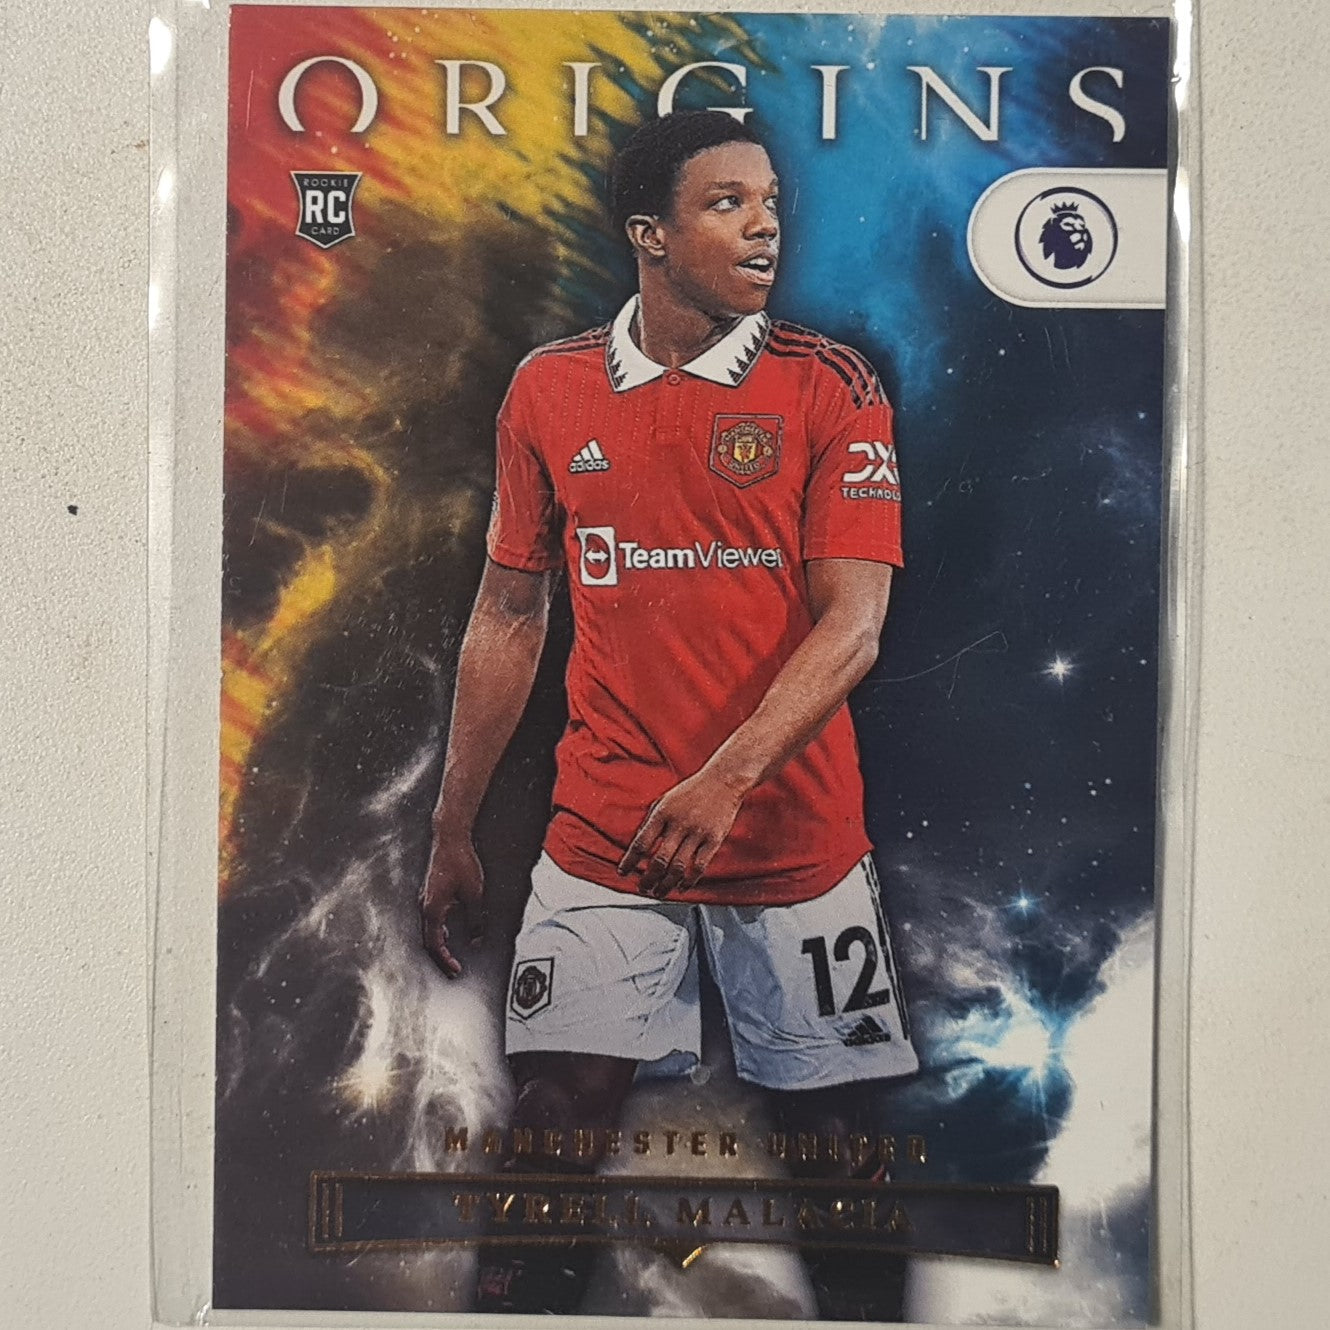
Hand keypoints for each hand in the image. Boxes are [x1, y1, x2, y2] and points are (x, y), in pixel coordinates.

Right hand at [419, 830, 485, 977]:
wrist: (449, 837)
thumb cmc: (460, 861)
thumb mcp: (474, 894)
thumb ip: (475, 919)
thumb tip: (476, 939)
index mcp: (432, 909)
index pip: (434, 945)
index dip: (444, 960)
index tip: (455, 970)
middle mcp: (424, 906)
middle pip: (428, 941)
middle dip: (440, 958)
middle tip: (452, 969)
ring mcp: (425, 899)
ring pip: (427, 930)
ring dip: (438, 945)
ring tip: (449, 955)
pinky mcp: (429, 893)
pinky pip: (430, 919)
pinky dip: (437, 931)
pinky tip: (446, 931)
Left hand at [618, 768, 745, 896]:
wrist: (722, 781)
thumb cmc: (691, 792)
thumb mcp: (665, 801)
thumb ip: (651, 822)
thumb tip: (637, 847)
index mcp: (662, 813)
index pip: (641, 843)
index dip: (630, 861)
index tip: (623, 872)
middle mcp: (679, 824)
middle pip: (659, 860)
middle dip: (648, 878)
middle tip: (643, 888)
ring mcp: (697, 833)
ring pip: (678, 867)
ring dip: (666, 884)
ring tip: (659, 892)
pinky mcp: (714, 839)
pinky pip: (699, 866)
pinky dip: (689, 881)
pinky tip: (682, 887)